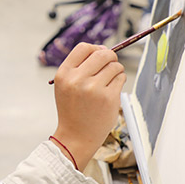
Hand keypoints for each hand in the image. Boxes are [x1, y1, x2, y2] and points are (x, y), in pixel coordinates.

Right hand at [51, 43, 125, 170]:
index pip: (84, 48)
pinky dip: (119, 81)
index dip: (95, 48)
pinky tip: (112, 90)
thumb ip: (79, 67)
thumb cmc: (72, 109)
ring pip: (115, 66)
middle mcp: (77, 79)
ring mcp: (93, 89)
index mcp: (64, 74)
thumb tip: (103, 49)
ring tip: (109, 82)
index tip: (100, 54)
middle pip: (102, 54)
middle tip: (110, 65)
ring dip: (116, 71)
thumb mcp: (65, 85)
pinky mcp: (108, 98)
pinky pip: (120, 78)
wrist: (76, 136)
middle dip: (110, 57)